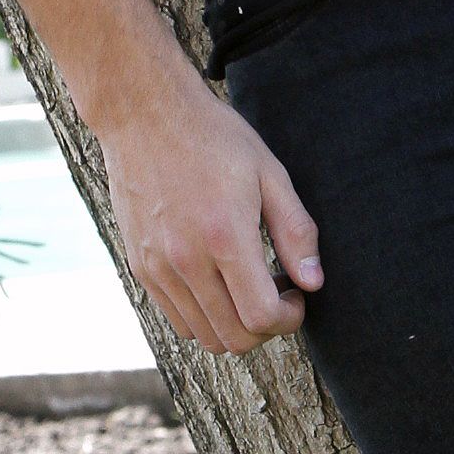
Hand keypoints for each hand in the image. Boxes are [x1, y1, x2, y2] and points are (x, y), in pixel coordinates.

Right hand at [99, 63, 322, 355]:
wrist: (144, 114)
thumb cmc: (213, 138)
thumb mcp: (269, 174)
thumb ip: (295, 232)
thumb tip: (313, 282)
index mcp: (224, 238)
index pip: (260, 318)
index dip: (289, 318)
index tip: (296, 294)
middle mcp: (186, 261)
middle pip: (233, 338)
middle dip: (266, 328)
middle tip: (277, 293)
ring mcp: (158, 268)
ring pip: (204, 336)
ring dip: (235, 325)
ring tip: (247, 286)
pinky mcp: (140, 267)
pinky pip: (177, 318)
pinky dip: (205, 316)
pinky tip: (218, 280)